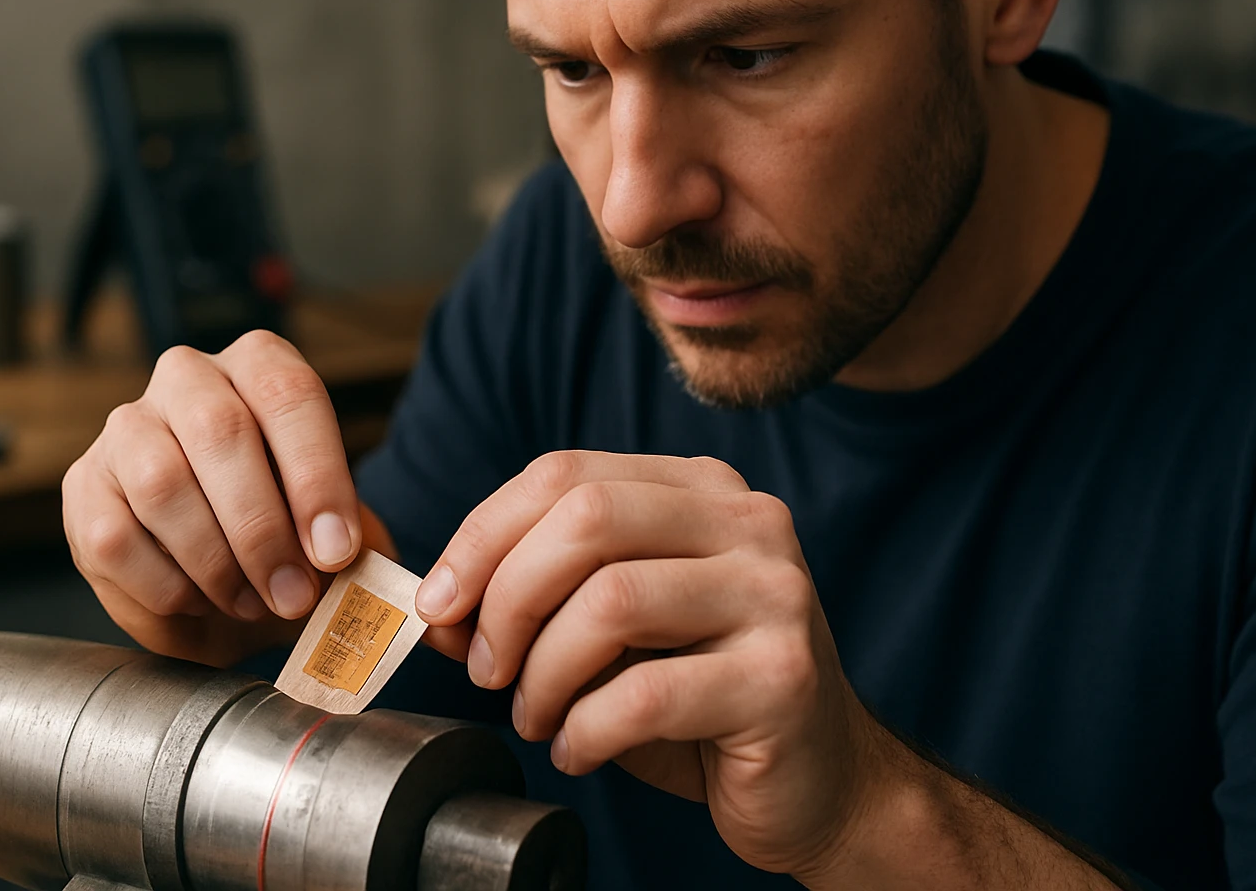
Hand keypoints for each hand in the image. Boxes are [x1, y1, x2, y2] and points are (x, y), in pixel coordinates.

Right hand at [62, 330, 377, 666]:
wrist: (225, 577)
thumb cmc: (289, 537)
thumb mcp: (337, 532)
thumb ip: (356, 542)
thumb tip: (357, 565)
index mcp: (260, 365)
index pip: (288, 393)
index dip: (316, 475)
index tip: (336, 550)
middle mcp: (187, 378)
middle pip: (219, 431)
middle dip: (263, 528)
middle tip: (295, 596)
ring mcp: (126, 427)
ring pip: (161, 483)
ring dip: (215, 561)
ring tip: (253, 604)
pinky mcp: (83, 486)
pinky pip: (115, 538)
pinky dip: (166, 586)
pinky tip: (201, 602)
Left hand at [411, 450, 884, 876]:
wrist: (817, 782)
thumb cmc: (698, 701)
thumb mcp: (609, 633)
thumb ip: (535, 602)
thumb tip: (439, 607)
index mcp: (700, 489)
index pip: (565, 474)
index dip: (482, 534)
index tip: (438, 602)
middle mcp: (747, 522)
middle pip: (585, 519)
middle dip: (507, 598)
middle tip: (485, 669)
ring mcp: (774, 595)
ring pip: (611, 602)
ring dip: (543, 674)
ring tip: (537, 717)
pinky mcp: (782, 677)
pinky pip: (645, 695)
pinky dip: (585, 731)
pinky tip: (581, 750)